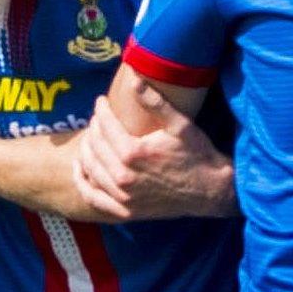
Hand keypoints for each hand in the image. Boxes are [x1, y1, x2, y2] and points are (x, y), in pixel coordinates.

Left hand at [74, 94, 234, 220]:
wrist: (211, 190)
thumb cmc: (197, 154)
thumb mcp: (180, 124)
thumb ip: (154, 102)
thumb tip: (133, 79)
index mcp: (133, 152)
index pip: (105, 125)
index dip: (101, 109)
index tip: (101, 100)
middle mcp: (123, 177)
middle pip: (95, 145)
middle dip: (93, 126)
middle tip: (98, 117)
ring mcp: (123, 197)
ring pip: (90, 169)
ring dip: (86, 149)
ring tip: (90, 136)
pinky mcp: (126, 212)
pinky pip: (93, 197)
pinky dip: (82, 182)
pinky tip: (81, 168)